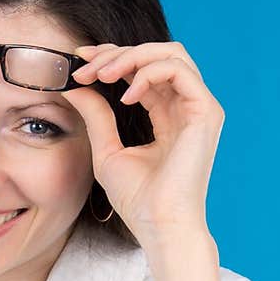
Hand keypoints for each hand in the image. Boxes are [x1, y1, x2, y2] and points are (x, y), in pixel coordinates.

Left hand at [60, 40, 224, 237]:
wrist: (160, 226)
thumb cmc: (138, 200)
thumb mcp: (107, 150)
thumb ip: (95, 115)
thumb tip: (73, 85)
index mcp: (167, 116)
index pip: (142, 71)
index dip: (111, 59)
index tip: (79, 62)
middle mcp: (185, 107)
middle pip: (156, 55)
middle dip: (117, 53)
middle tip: (86, 66)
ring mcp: (199, 108)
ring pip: (170, 54)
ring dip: (132, 57)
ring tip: (103, 74)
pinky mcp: (206, 112)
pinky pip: (179, 70)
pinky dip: (149, 73)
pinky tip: (126, 95)